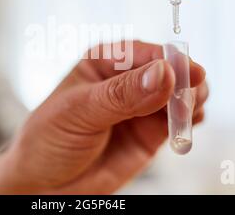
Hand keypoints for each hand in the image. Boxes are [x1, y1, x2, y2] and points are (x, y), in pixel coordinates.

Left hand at [0, 41, 207, 193]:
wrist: (44, 183)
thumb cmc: (48, 138)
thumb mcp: (79, 112)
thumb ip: (122, 95)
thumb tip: (164, 73)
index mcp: (104, 61)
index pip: (144, 53)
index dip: (169, 60)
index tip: (189, 74)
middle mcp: (126, 79)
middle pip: (168, 70)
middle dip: (184, 83)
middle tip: (188, 102)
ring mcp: (141, 106)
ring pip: (179, 94)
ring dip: (190, 101)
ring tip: (187, 116)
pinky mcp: (150, 131)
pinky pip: (179, 120)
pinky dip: (189, 121)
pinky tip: (187, 126)